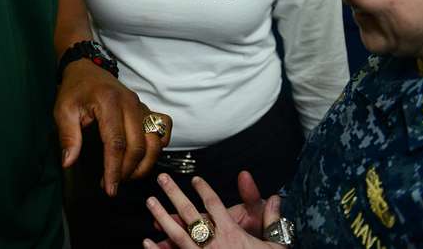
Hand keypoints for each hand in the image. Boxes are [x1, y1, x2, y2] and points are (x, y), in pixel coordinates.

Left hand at [54, 60, 171, 195]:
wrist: (87, 69)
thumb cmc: (74, 90)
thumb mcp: (63, 110)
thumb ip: (68, 136)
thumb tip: (69, 162)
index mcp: (109, 102)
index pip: (116, 142)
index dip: (114, 169)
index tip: (110, 188)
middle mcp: (131, 103)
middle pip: (138, 145)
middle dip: (128, 171)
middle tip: (112, 185)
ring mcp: (142, 106)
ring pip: (155, 141)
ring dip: (144, 164)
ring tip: (126, 175)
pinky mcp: (147, 109)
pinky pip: (163, 129)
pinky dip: (157, 146)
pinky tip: (143, 157)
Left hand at [144, 174, 281, 248]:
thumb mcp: (276, 245)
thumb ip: (272, 221)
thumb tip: (275, 198)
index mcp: (232, 233)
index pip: (215, 205)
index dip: (204, 190)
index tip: (195, 180)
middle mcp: (214, 243)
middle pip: (190, 213)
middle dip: (175, 193)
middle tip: (162, 179)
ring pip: (178, 234)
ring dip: (162, 216)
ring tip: (150, 202)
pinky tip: (146, 241)